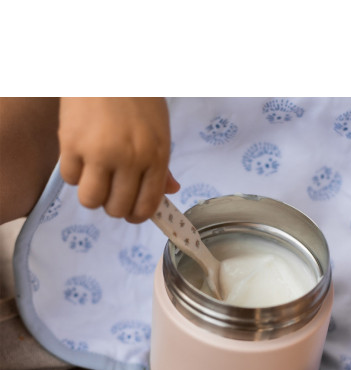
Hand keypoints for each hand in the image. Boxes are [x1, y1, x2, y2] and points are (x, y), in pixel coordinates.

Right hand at [58, 97, 179, 223]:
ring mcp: (99, 153)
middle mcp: (129, 159)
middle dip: (113, 205)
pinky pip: (69, 178)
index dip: (136, 215)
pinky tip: (81, 157)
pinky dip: (73, 173)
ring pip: (91, 200)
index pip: (146, 205)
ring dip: (92, 194)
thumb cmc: (137, 98)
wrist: (107, 64)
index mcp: (155, 157)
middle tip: (111, 190)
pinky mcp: (72, 143)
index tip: (129, 212)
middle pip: (116, 209)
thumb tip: (171, 192)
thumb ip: (162, 166)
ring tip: (94, 177)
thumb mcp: (159, 131)